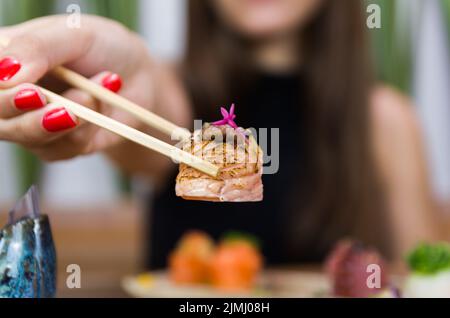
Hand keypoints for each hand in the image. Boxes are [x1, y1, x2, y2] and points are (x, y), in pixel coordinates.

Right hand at [0, 15, 188, 161]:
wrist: (138, 76)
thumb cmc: (103, 47)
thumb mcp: (75, 34)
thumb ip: (37, 48)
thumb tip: (4, 73)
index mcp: (4, 59)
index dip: (3, 94)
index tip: (32, 92)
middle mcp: (9, 94)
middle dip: (30, 114)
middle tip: (60, 105)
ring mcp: (30, 122)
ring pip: (30, 137)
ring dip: (69, 117)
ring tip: (93, 94)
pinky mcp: (57, 145)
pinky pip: (65, 147)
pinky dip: (88, 128)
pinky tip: (102, 105)